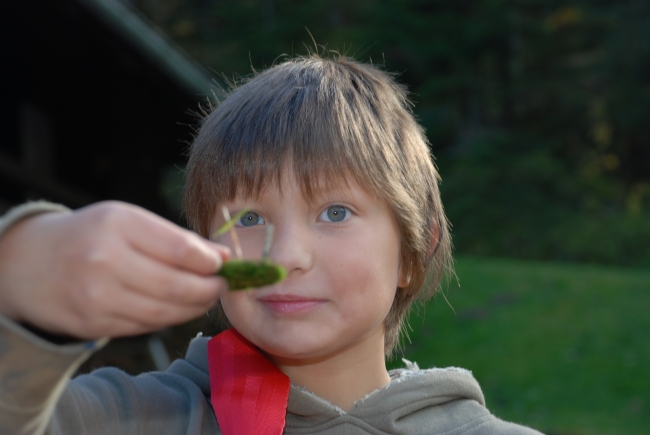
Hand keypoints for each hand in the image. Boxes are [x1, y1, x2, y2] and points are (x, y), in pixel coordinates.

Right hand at [0, 201, 229, 339]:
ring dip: (195, 307)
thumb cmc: (90, 235)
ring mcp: (97, 296)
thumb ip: (175, 238)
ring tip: (205, 297)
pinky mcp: (93, 323)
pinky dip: (170, 319)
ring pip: (165, 312)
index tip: (223, 263)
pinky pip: (146, 326)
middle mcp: (105, 260)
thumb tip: (222, 257)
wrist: (27, 263)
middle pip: (177, 285)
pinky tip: (179, 308)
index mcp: (118, 224)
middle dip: (210, 289)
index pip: (181, 249)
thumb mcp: (127, 221)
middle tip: (222, 285)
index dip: (210, 261)